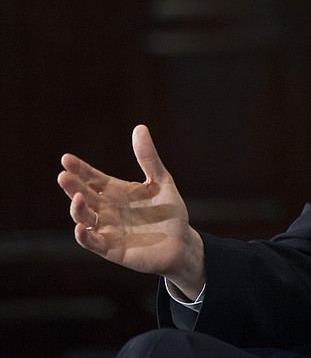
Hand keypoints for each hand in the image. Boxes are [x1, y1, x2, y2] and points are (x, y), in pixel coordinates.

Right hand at [57, 125, 205, 298]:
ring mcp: (107, 229)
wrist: (181, 242)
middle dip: (72, 186)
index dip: (79, 169)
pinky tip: (80, 227)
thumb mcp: (162, 181)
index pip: (92, 178)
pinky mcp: (111, 249)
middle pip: (83, 195)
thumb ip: (149, 158)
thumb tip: (140, 127)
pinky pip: (93, 243)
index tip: (66, 159)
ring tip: (77, 197)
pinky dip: (84, 236)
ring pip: (84, 218)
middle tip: (63, 175)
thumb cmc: (170, 212)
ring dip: (77, 209)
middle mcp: (107, 209)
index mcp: (116, 191)